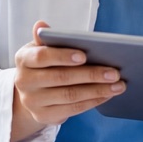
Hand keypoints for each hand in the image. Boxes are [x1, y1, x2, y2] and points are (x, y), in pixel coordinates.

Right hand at [10, 21, 124, 141]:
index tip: (84, 56)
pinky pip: (73, 109)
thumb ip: (46, 39)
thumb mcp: (40, 49)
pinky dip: (93, 101)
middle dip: (91, 75)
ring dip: (97, 90)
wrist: (30, 93)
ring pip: (70, 96)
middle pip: (61, 78)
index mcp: (24, 59)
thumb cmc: (42, 64)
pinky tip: (108, 94)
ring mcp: (33, 101)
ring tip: (118, 85)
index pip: (42, 57)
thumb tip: (41, 25)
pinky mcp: (44, 116)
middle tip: (115, 72)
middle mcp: (24, 82)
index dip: (63, 56)